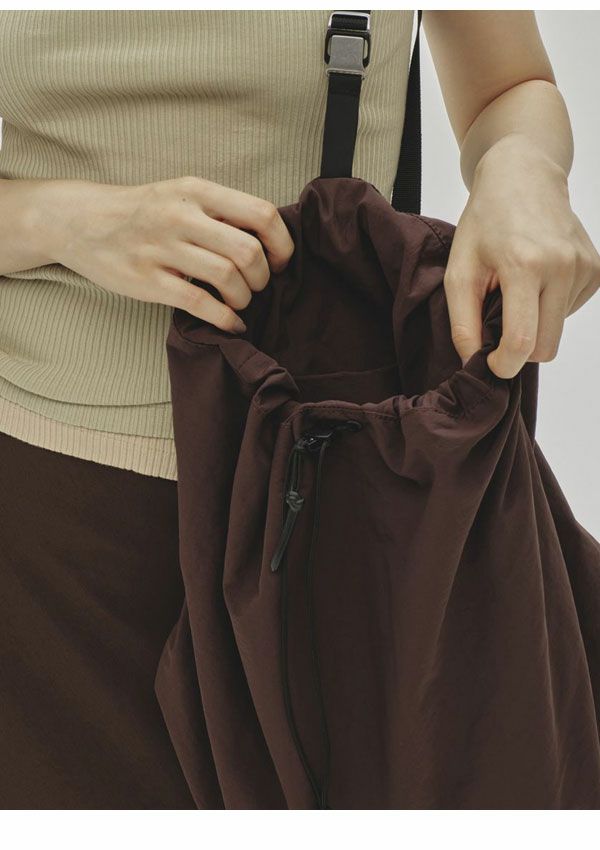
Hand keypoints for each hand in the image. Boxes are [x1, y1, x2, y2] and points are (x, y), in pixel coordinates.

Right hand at [40, 176, 294, 332]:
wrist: (82, 221)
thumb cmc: (143, 211)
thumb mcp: (182, 194)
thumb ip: (221, 211)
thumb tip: (270, 238)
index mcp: (197, 191)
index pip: (261, 214)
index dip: (281, 244)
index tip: (279, 262)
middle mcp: (181, 216)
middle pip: (248, 251)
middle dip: (263, 277)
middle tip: (257, 286)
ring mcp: (163, 249)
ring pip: (227, 278)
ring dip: (244, 298)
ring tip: (239, 302)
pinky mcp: (148, 281)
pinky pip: (201, 304)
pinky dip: (225, 319)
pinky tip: (231, 324)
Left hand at [443, 133, 599, 377]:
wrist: (524, 177)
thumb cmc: (486, 222)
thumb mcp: (459, 270)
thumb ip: (462, 321)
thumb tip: (473, 361)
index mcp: (525, 265)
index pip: (523, 340)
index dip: (505, 364)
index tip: (491, 364)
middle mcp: (562, 266)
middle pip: (545, 346)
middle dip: (520, 347)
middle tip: (497, 322)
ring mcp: (584, 267)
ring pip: (557, 331)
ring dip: (534, 322)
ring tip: (517, 288)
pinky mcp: (596, 270)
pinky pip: (569, 313)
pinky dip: (549, 307)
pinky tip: (537, 280)